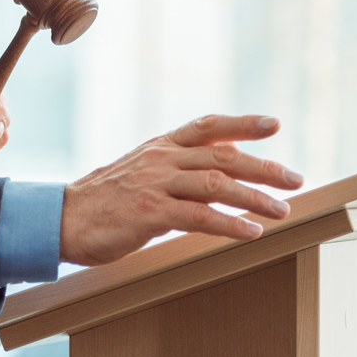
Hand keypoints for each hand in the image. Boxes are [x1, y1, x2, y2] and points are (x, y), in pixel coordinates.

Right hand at [59, 114, 302, 265]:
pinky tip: (250, 231)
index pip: (207, 126)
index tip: (274, 124)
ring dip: (254, 198)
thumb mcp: (141, 171)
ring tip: (282, 210)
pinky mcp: (148, 213)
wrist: (61, 219)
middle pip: (222, 156)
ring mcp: (154, 184)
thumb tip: (224, 156)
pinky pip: (198, 217)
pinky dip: (229, 224)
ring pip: (215, 184)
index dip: (243, 124)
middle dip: (264, 167)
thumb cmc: (104, 200)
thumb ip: (179, 164)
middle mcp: (161, 159)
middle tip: (295, 179)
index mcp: (160, 147)